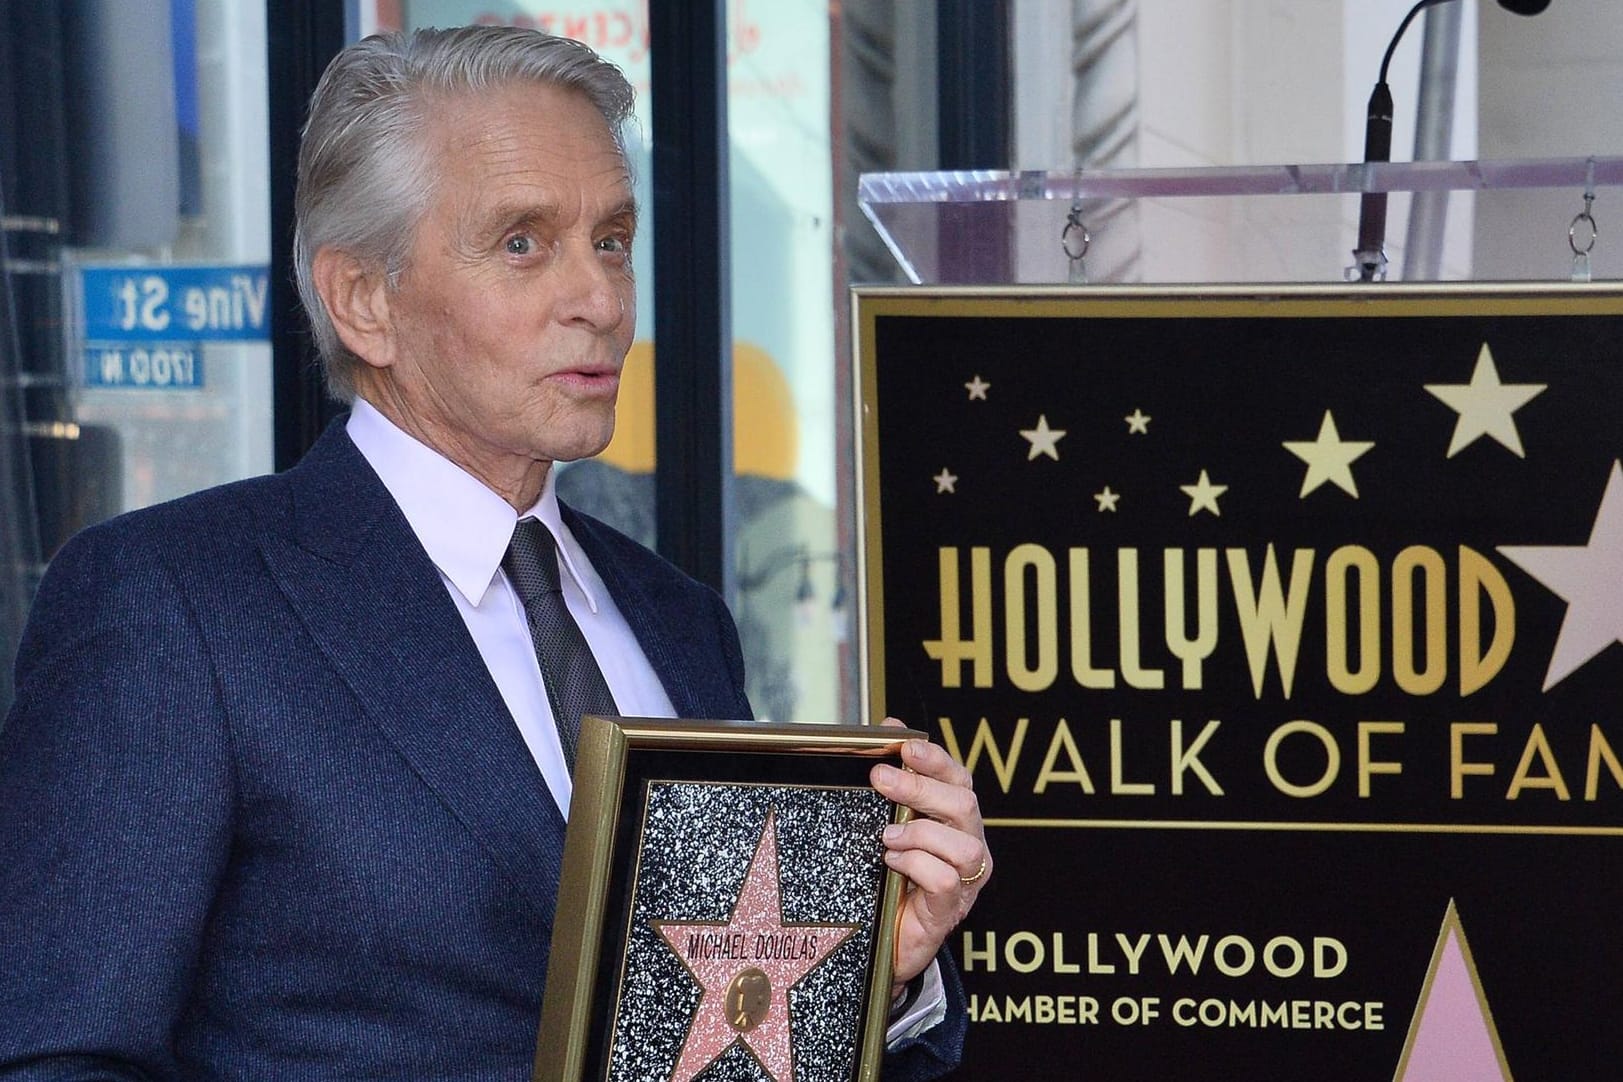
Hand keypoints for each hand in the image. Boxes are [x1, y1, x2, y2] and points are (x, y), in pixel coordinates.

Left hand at [869, 717, 989, 995]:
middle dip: (921, 787)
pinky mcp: (949, 912)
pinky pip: (947, 881)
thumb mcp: (888, 824)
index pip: (959, 779)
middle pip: (964, 804)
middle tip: (881, 781)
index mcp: (956, 821)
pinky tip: (893, 864)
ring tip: (887, 837)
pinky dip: (917, 866)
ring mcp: (965, 882)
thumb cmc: (888, 878)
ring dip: (921, 833)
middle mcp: (969, 847)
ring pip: (964, 844)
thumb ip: (895, 778)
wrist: (881, 943)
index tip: (905, 746)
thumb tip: (892, 725)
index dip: (937, 759)